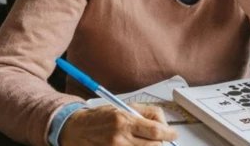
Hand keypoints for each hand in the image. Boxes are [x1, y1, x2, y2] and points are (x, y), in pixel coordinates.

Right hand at [59, 103, 177, 145]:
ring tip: (144, 141)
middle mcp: (120, 138)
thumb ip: (145, 114)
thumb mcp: (123, 108)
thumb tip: (164, 124)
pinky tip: (136, 145)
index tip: (173, 134)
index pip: (156, 131)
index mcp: (124, 121)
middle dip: (160, 142)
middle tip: (158, 138)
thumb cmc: (100, 118)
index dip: (169, 133)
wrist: (76, 129)